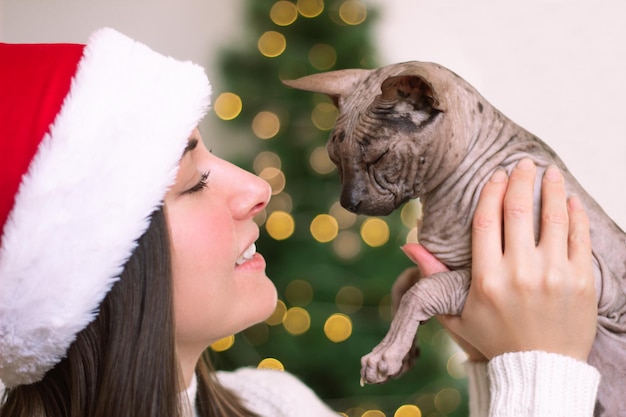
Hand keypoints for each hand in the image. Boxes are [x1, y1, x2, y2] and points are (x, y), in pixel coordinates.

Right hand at [405, 158, 596, 361]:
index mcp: (487, 278)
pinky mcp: (582, 281)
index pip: (487, 220)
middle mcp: (520, 271)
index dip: (491, 191)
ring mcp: (554, 275)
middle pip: (519, 210)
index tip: (495, 175)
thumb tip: (409, 245)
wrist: (540, 371)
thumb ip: (432, 277)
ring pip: (553, 217)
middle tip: (522, 164)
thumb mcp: (456, 314)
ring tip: (549, 173)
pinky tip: (570, 200)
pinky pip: (580, 237)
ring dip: (551, 189)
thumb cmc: (496, 341)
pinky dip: (576, 214)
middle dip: (520, 180)